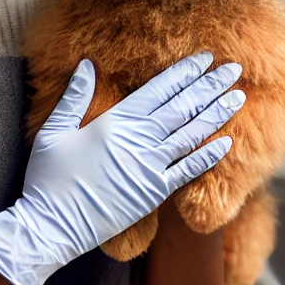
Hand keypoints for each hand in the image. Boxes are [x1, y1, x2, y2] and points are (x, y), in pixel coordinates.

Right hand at [0, 53, 243, 284]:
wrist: (51, 227)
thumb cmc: (48, 178)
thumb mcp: (53, 131)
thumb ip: (74, 96)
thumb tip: (86, 65)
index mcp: (114, 121)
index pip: (158, 89)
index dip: (184, 72)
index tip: (205, 58)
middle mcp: (137, 141)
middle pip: (182, 107)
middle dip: (209, 85)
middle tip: (234, 69)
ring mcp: (148, 168)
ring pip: (191, 134)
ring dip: (216, 113)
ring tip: (237, 96)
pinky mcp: (153, 193)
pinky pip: (188, 171)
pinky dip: (208, 155)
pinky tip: (226, 142)